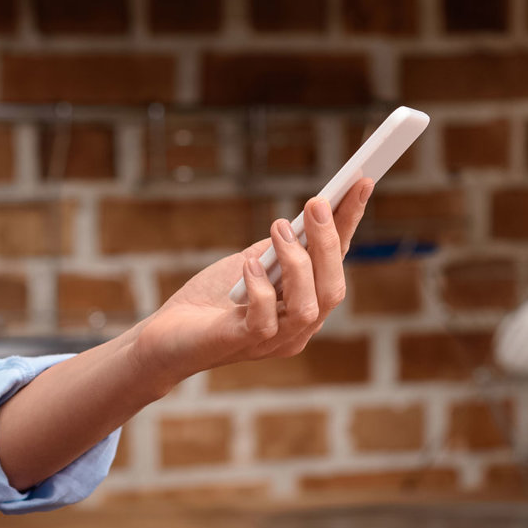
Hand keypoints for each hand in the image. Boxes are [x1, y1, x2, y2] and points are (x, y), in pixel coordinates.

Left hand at [133, 179, 372, 393]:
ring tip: (278, 228)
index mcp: (304, 302)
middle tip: (316, 202)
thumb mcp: (249, 265)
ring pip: (307, 307)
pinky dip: (261, 289)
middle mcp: (297, 326)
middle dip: (328, 243)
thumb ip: (275, 249)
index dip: (350, 223)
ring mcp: (273, 340)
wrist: (167, 336)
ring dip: (298, 263)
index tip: (361, 183)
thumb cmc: (209, 300)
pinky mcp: (242, 344)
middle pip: (332, 289)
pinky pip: (263, 320)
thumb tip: (304, 217)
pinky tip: (249, 264)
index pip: (336, 262)